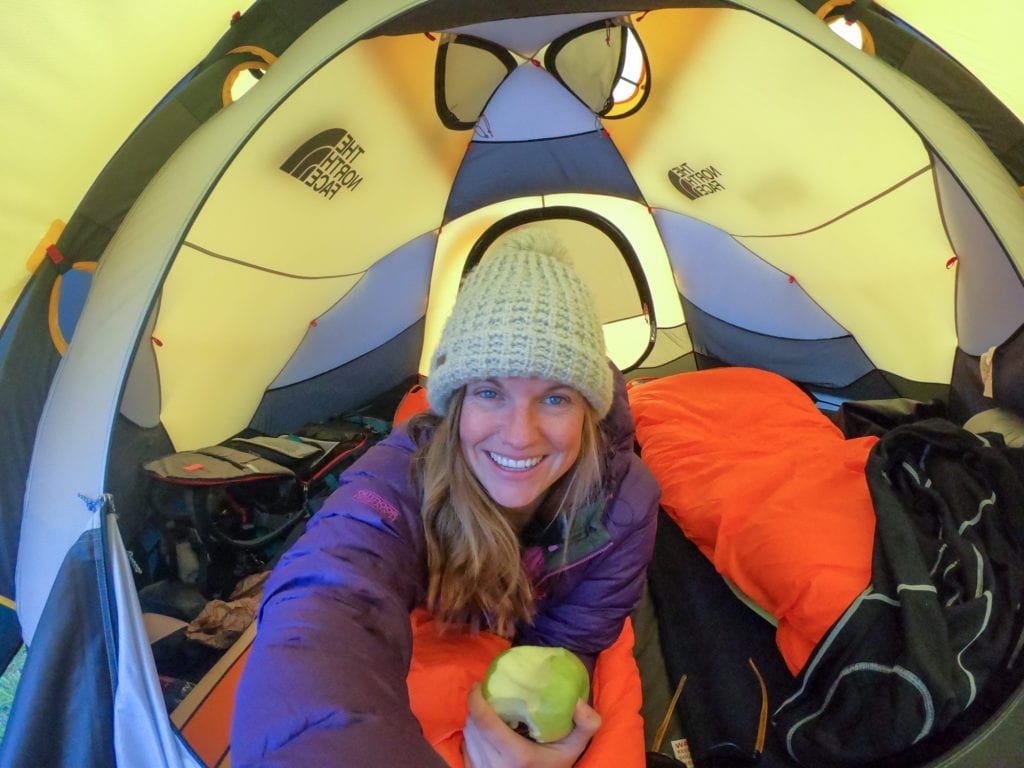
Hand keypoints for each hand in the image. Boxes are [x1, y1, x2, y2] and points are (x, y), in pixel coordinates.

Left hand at [461, 682, 601, 767]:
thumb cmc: (556, 767)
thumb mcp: (575, 748)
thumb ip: (585, 725)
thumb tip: (578, 701)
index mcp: (516, 755)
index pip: (484, 720)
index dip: (475, 698)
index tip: (480, 683)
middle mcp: (494, 764)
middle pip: (473, 725)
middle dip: (477, 706)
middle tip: (488, 695)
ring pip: (468, 736)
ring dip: (474, 720)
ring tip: (487, 711)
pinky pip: (466, 747)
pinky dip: (472, 735)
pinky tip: (484, 732)